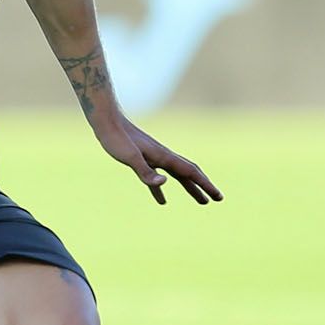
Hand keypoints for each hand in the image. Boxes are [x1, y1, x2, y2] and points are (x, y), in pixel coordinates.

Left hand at [94, 116, 221, 204]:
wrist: (107, 122)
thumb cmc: (117, 139)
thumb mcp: (130, 158)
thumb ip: (146, 172)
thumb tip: (164, 183)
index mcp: (164, 157)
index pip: (191, 173)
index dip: (205, 185)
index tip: (218, 197)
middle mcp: (164, 157)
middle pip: (190, 174)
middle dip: (204, 186)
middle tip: (217, 199)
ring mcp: (154, 158)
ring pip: (177, 176)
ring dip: (190, 188)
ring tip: (201, 201)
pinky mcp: (143, 160)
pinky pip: (158, 178)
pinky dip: (162, 190)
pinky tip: (162, 201)